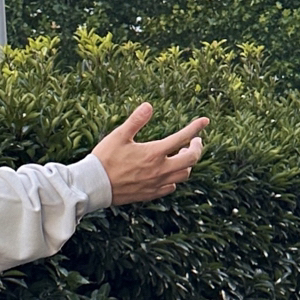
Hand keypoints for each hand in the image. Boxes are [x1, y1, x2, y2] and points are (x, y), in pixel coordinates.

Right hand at [92, 103, 206, 204]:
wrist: (94, 186)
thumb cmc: (105, 159)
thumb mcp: (118, 136)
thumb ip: (136, 120)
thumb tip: (149, 106)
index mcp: (154, 153)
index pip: (183, 138)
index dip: (196, 128)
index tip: (205, 121)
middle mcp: (160, 169)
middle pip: (191, 160)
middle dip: (197, 148)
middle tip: (194, 141)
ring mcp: (157, 183)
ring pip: (184, 174)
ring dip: (187, 164)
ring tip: (181, 156)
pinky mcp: (150, 193)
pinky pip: (171, 187)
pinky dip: (174, 178)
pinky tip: (168, 173)